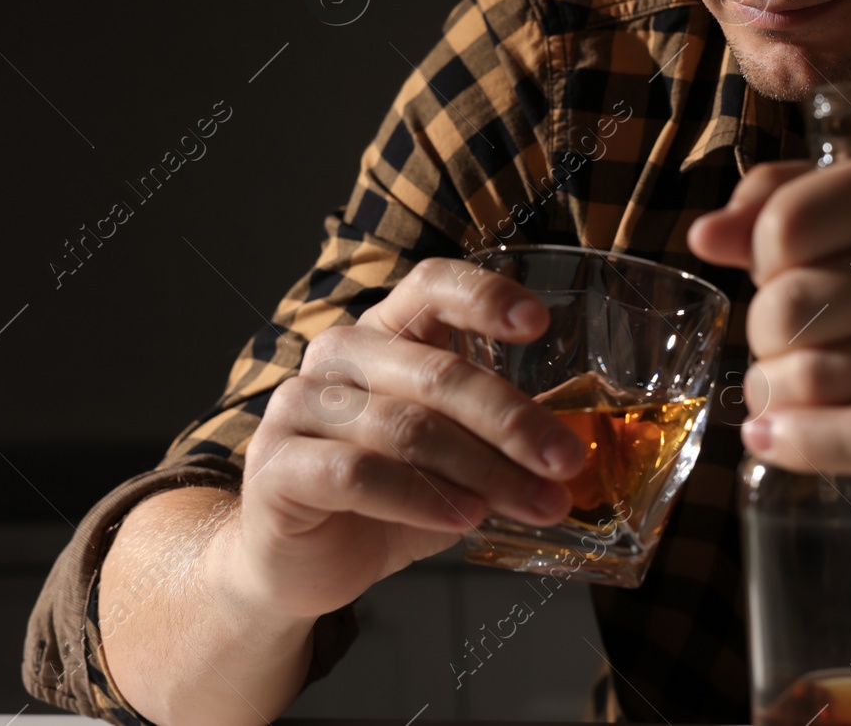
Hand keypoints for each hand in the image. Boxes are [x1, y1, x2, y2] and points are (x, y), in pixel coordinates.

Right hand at [231, 258, 587, 620]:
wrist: (297, 564)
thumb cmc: (384, 500)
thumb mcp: (452, 461)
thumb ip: (496, 442)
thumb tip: (575, 450)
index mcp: (385, 334)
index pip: (432, 286)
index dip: (484, 296)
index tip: (538, 323)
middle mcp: (339, 355)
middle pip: (437, 372)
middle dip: (513, 420)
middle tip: (566, 461)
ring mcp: (299, 406)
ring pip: (407, 428)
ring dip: (484, 471)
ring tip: (537, 504)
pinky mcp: (276, 465)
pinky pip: (358, 473)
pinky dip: (421, 498)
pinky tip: (465, 518)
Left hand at [687, 148, 850, 484]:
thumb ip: (796, 204)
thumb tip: (704, 236)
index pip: (790, 217)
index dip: (760, 257)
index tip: (783, 274)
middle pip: (792, 303)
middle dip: (763, 335)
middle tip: (783, 347)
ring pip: (820, 375)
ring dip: (773, 395)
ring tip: (778, 394)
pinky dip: (801, 445)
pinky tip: (772, 442)